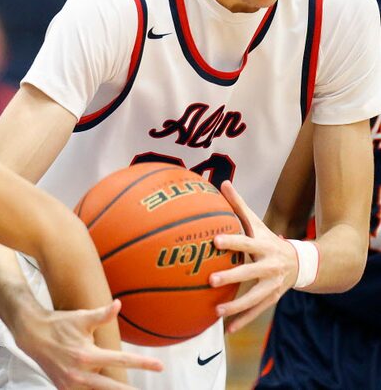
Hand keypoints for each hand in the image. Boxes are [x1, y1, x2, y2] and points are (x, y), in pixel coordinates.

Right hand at [14, 299, 162, 389]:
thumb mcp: (81, 318)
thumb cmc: (59, 324)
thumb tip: (118, 304)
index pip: (121, 360)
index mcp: (86, 355)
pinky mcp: (64, 389)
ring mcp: (71, 384)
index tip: (160, 365)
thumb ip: (101, 314)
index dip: (142, 363)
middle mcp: (80, 373)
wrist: (32, 334)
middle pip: (112, 387)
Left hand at [210, 181, 298, 332]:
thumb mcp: (256, 223)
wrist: (300, 263)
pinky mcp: (271, 299)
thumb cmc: (268, 239)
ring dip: (236, 306)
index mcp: (264, 246)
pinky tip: (227, 330)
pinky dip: (242, 321)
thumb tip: (222, 182)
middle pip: (250, 272)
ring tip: (216, 312)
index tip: (215, 241)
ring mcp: (272, 285)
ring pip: (254, 298)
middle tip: (211, 280)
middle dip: (231, 277)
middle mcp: (269, 267)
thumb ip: (239, 205)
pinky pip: (256, 312)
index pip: (246, 242)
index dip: (232, 241)